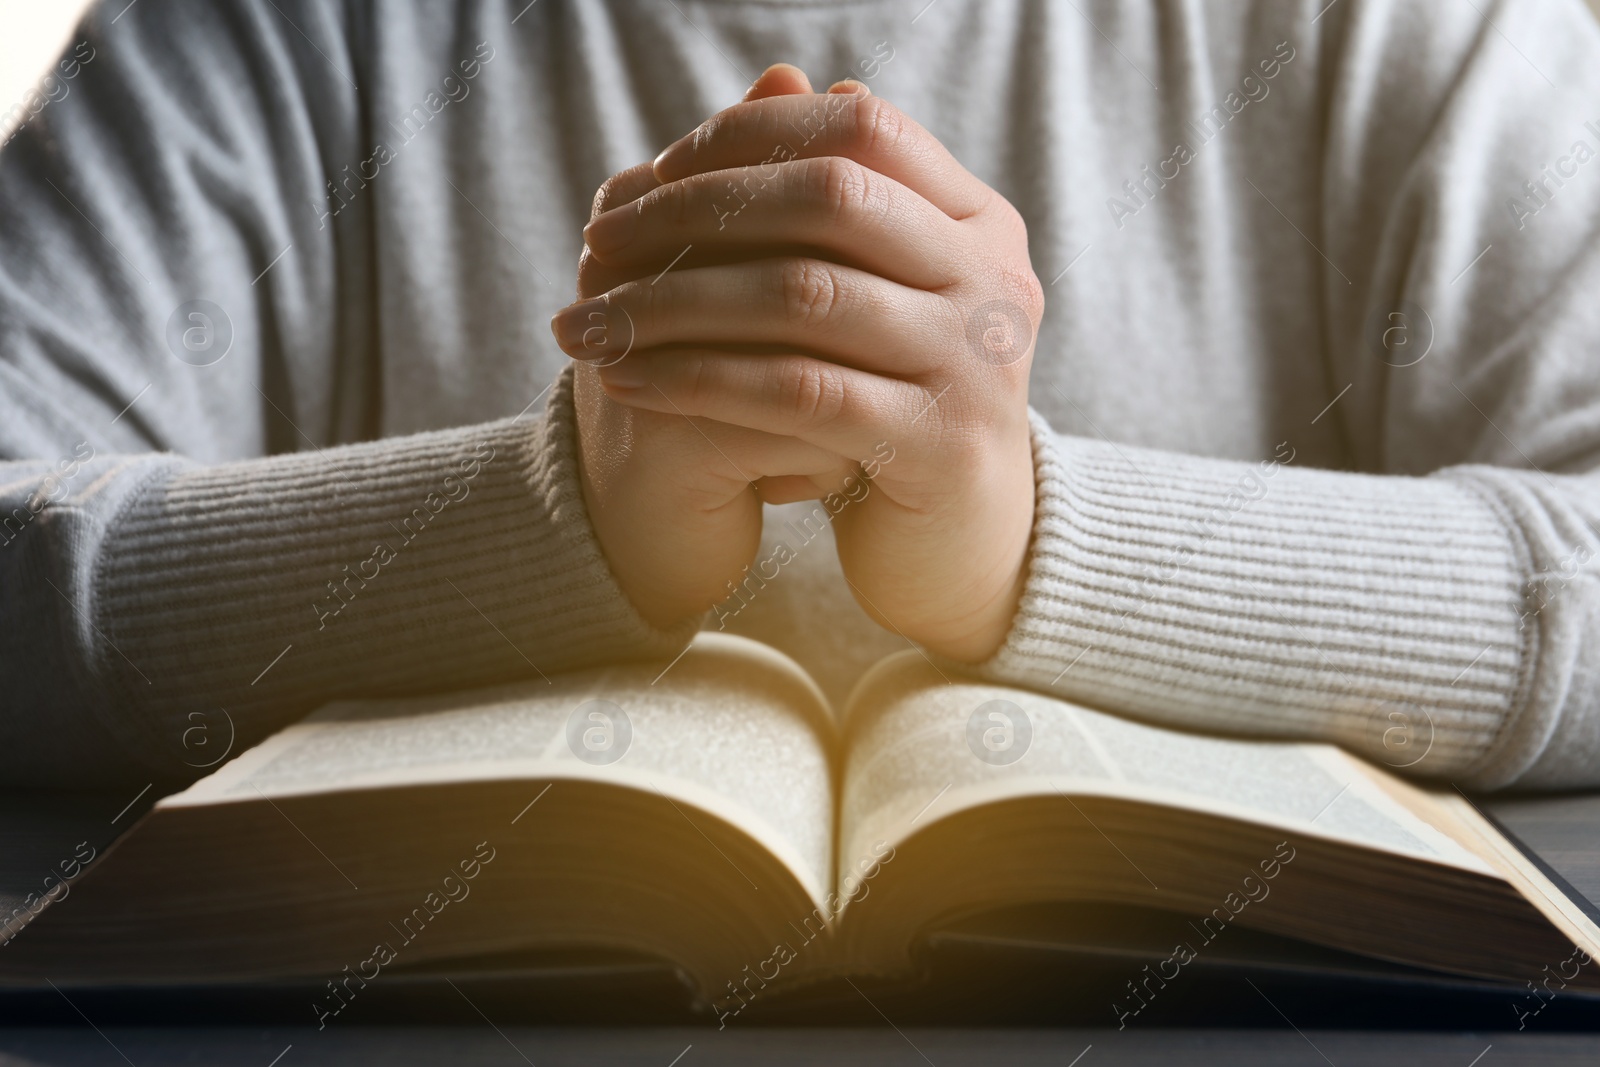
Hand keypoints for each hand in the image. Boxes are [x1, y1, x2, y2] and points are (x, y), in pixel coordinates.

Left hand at [553, 84, 1041, 659]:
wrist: (960, 544)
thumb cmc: (897, 403)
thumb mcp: (873, 291)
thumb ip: (833, 199)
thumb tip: (778, 76)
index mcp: (981, 224)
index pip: (861, 129)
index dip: (747, 138)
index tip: (651, 175)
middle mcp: (993, 281)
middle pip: (829, 198)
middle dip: (694, 212)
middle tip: (595, 243)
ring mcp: (975, 364)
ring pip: (801, 296)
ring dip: (673, 302)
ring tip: (586, 321)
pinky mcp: (937, 446)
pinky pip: (796, 391)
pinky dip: (699, 377)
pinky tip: (627, 380)